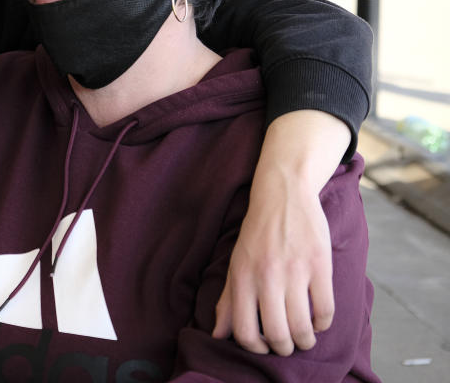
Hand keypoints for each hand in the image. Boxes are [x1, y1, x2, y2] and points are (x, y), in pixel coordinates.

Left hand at [212, 180, 332, 354]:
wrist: (283, 195)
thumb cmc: (257, 234)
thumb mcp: (236, 264)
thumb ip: (227, 301)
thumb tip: (218, 336)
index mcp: (242, 277)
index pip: (244, 331)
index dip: (255, 348)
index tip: (263, 347)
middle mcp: (266, 276)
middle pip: (277, 335)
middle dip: (284, 348)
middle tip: (287, 345)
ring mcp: (295, 271)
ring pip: (302, 327)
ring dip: (305, 340)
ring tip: (304, 337)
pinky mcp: (320, 265)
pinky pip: (325, 310)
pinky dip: (323, 324)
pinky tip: (318, 320)